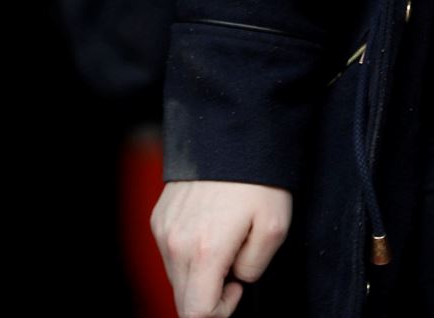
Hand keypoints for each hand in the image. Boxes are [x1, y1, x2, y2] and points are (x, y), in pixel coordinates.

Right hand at [154, 180, 293, 317]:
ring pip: (175, 277)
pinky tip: (210, 227)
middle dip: (209, 294)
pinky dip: (188, 253)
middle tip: (234, 263)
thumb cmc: (257, 178)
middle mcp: (176, 244)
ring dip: (199, 273)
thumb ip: (254, 267)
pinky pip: (170, 252)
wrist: (232, 134)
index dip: (220, 312)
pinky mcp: (158, 218)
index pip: (196, 313)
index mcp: (205, 251)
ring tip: (224, 239)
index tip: (236, 289)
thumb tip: (237, 277)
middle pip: (183, 299)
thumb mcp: (274, 228)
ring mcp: (163, 230)